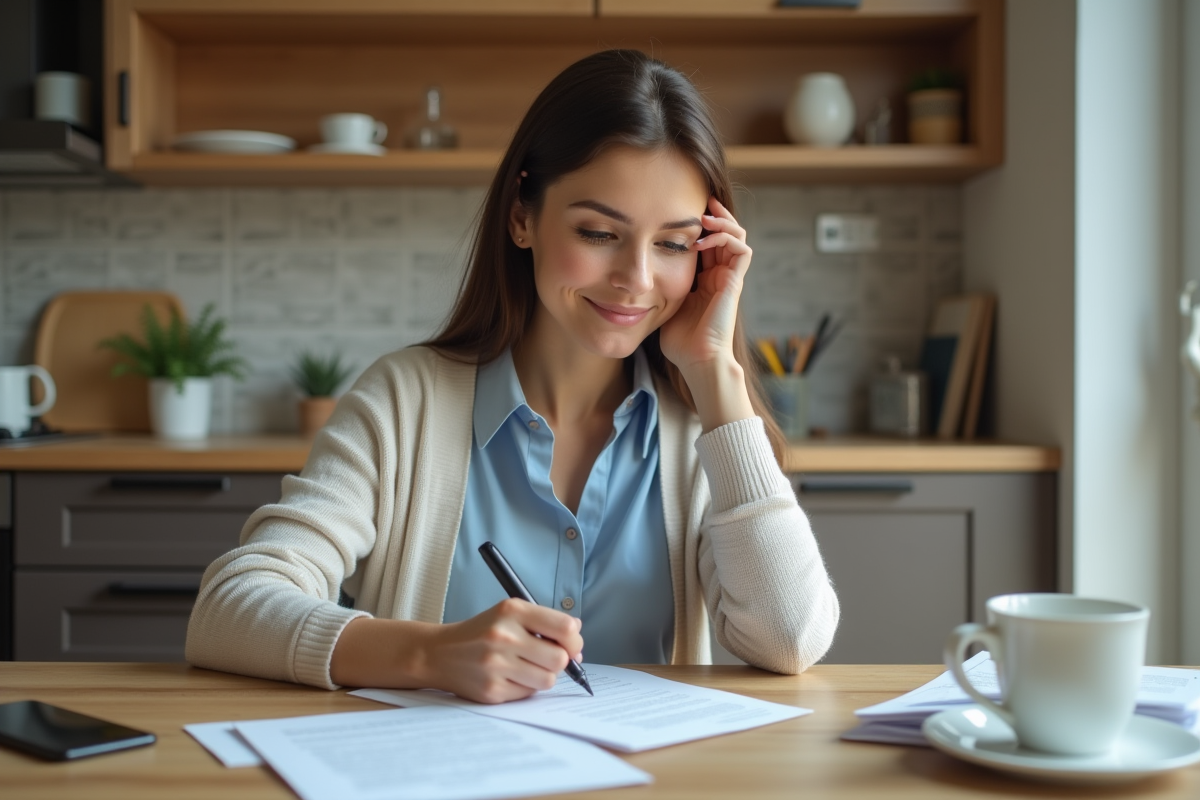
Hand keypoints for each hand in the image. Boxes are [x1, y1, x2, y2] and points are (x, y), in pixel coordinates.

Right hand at [422, 599, 583, 703]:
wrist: (439, 653)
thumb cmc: (481, 633)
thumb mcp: (508, 614)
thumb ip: (544, 620)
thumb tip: (576, 636)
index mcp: (511, 611)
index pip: (564, 628)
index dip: (575, 640)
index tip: (572, 645)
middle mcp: (503, 636)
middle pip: (559, 659)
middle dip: (561, 661)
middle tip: (550, 658)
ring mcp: (496, 665)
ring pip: (548, 680)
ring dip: (543, 675)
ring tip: (528, 667)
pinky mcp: (491, 690)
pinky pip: (528, 694)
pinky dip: (525, 687)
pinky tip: (510, 677)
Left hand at [658, 196, 751, 372]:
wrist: (697, 360)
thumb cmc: (680, 342)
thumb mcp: (663, 306)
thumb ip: (658, 289)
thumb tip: (635, 278)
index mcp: (705, 280)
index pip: (708, 242)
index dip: (699, 225)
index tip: (681, 211)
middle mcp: (720, 276)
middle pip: (726, 233)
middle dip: (714, 214)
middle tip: (700, 199)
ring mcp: (730, 278)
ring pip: (738, 236)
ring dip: (722, 221)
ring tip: (702, 217)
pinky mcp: (735, 282)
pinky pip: (742, 249)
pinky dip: (726, 238)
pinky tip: (702, 240)